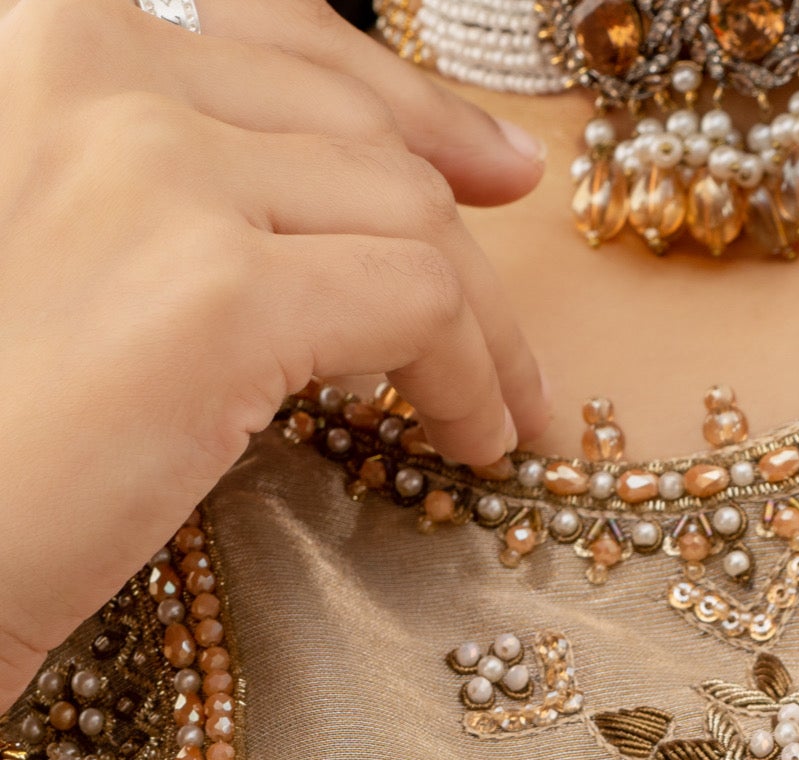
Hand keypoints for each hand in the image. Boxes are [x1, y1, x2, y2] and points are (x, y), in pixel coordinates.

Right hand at [0, 0, 549, 709]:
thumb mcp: (44, 238)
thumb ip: (152, 182)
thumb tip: (331, 193)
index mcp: (40, 31)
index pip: (262, 36)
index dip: (389, 92)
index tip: (479, 162)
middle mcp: (87, 59)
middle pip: (345, 123)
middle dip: (455, 215)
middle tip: (517, 300)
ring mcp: (155, 172)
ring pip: (404, 213)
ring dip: (482, 323)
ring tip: (505, 413)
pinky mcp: (214, 295)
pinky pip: (416, 305)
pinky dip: (473, 376)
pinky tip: (475, 444)